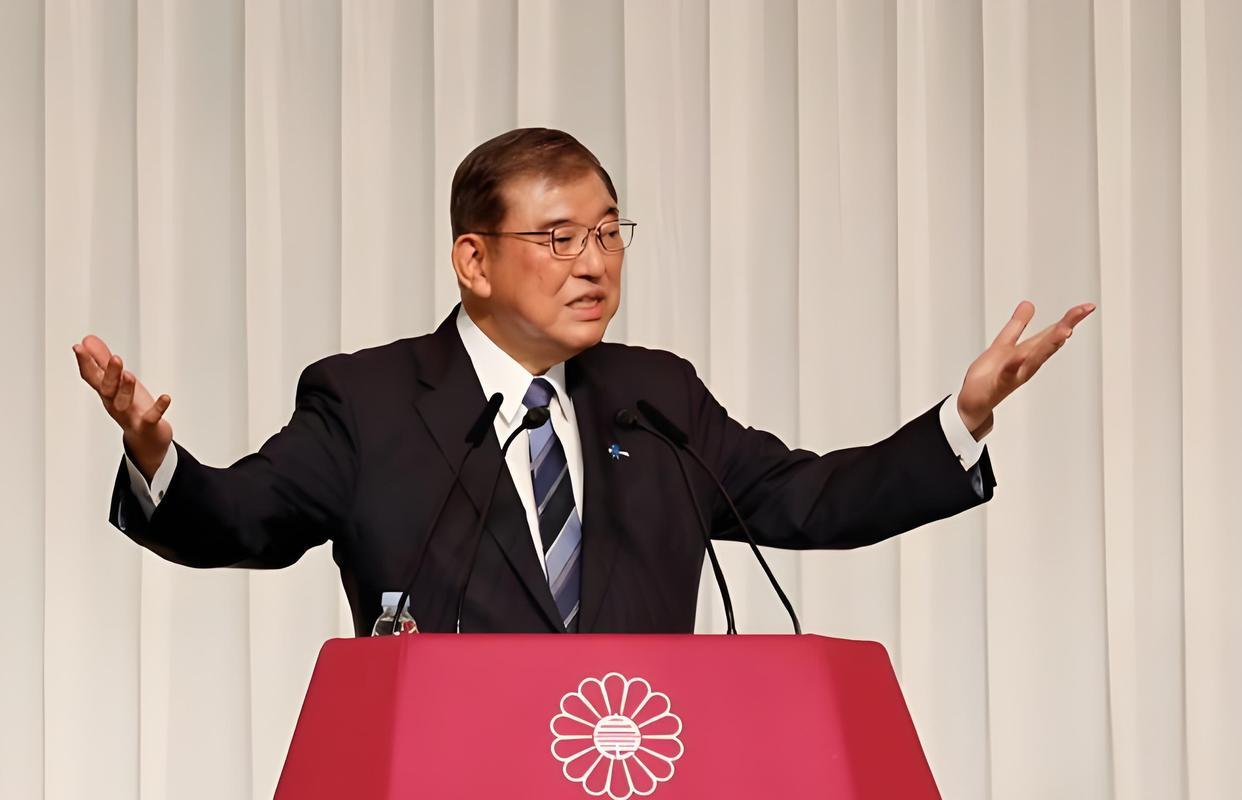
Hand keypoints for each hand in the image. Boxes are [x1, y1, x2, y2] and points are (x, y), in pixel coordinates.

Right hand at [72, 335, 172, 480]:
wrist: (147, 441)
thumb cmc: (132, 408)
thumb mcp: (117, 382)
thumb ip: (103, 361)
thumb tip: (88, 340)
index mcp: (107, 392)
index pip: (92, 377)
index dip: (84, 363)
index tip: (78, 347)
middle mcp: (115, 404)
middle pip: (107, 390)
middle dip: (110, 374)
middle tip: (115, 358)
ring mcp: (130, 416)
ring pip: (123, 404)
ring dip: (126, 389)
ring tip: (130, 375)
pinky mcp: (147, 426)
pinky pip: (151, 418)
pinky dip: (158, 408)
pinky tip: (166, 397)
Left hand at [956, 301, 1095, 438]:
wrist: (972, 403)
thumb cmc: (989, 377)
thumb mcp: (1003, 344)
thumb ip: (1016, 326)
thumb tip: (1029, 304)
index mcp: (1028, 353)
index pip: (1051, 333)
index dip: (1069, 319)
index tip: (1087, 307)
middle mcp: (1026, 365)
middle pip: (1048, 344)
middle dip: (1064, 328)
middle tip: (1081, 313)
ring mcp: (1014, 375)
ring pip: (1034, 359)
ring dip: (1048, 345)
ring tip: (1064, 330)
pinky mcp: (997, 385)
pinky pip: (1006, 375)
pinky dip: (1012, 366)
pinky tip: (1018, 356)